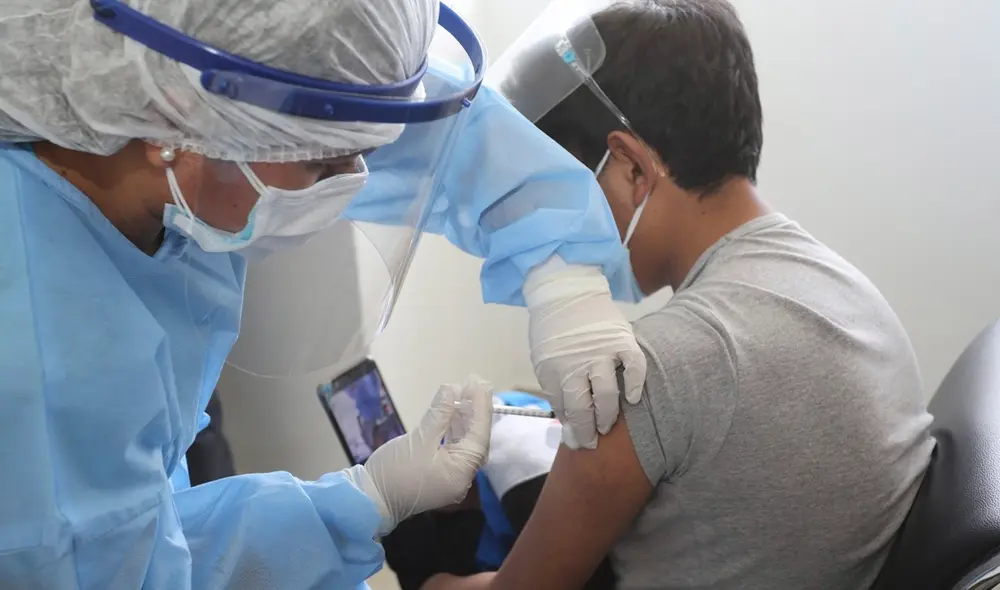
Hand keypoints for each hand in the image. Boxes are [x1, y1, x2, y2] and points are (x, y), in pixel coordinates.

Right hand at [345, 376, 492, 535]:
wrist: (369, 500)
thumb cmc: (395, 471)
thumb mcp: (419, 438)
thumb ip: (440, 413)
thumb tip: (453, 388)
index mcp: (462, 471)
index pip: (479, 434)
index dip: (481, 406)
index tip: (478, 382)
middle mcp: (462, 477)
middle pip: (475, 439)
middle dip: (475, 411)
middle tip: (471, 384)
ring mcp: (450, 477)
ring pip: (464, 443)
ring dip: (464, 419)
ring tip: (461, 394)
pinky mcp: (439, 475)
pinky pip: (453, 449)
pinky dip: (453, 431)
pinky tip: (452, 413)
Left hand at [525, 259, 645, 449]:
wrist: (565, 290)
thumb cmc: (552, 330)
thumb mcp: (544, 361)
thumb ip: (555, 388)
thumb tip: (568, 421)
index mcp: (554, 370)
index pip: (565, 409)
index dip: (573, 429)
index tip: (579, 442)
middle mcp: (576, 365)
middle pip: (584, 408)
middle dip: (589, 431)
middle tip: (593, 441)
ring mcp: (600, 352)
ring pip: (606, 394)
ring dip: (607, 415)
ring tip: (607, 425)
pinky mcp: (621, 340)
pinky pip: (634, 366)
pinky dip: (635, 383)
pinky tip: (633, 398)